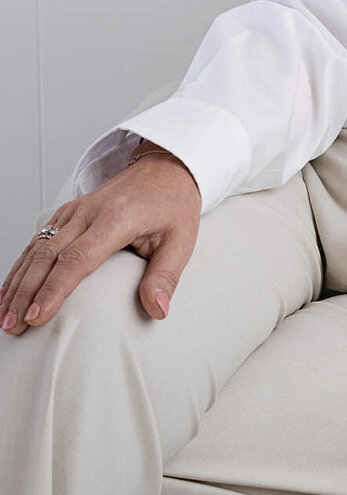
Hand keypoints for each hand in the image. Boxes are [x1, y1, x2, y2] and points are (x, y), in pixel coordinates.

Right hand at [0, 145, 201, 336]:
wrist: (166, 168)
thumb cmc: (172, 204)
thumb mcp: (181, 240)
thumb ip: (166, 276)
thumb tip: (157, 310)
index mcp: (116, 219)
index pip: (77, 259)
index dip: (53, 290)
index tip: (35, 317)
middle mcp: (88, 212)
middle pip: (47, 256)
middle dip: (25, 293)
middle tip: (12, 326)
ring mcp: (74, 210)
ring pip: (36, 248)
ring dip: (17, 282)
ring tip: (4, 316)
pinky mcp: (67, 212)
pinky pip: (37, 240)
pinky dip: (20, 265)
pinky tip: (8, 289)